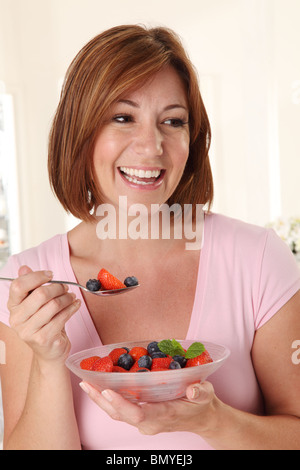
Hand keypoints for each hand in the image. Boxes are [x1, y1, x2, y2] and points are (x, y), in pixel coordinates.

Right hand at [7, 265, 80, 363]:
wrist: (49, 351)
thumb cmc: (43, 323)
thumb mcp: (35, 304)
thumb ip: (30, 286)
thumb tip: (24, 268)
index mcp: (13, 307)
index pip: (18, 285)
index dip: (36, 276)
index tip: (51, 275)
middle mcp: (16, 319)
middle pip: (40, 294)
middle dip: (58, 288)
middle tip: (66, 288)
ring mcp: (28, 331)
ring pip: (54, 305)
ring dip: (67, 298)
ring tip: (71, 297)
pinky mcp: (43, 338)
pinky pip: (62, 317)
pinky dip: (72, 308)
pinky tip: (76, 305)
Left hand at [79, 381, 218, 435]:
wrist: (203, 418)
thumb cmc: (202, 404)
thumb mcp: (206, 395)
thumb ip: (200, 392)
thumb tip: (193, 389)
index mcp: (163, 415)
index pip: (138, 414)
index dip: (121, 404)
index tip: (107, 390)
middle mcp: (149, 422)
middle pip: (120, 414)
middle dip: (101, 400)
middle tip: (86, 383)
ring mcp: (144, 421)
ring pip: (116, 413)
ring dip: (100, 400)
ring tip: (86, 383)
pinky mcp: (141, 416)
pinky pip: (121, 410)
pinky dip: (108, 399)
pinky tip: (99, 385)